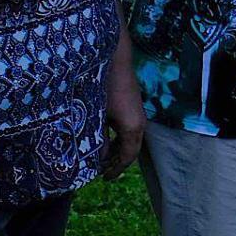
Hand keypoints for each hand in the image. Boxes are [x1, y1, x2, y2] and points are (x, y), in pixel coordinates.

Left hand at [102, 62, 145, 176]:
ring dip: (118, 148)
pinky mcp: (133, 104)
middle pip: (131, 149)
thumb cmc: (103, 86)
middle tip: (102, 170)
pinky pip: (129, 127)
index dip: (116, 169)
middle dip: (117, 161)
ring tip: (103, 155)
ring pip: (130, 137)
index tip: (105, 177)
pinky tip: (104, 134)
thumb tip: (96, 157)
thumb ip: (97, 139)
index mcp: (133, 128)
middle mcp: (139, 122)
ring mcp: (137, 112)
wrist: (113, 58)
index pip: (128, 157)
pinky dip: (118, 136)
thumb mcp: (96, 116)